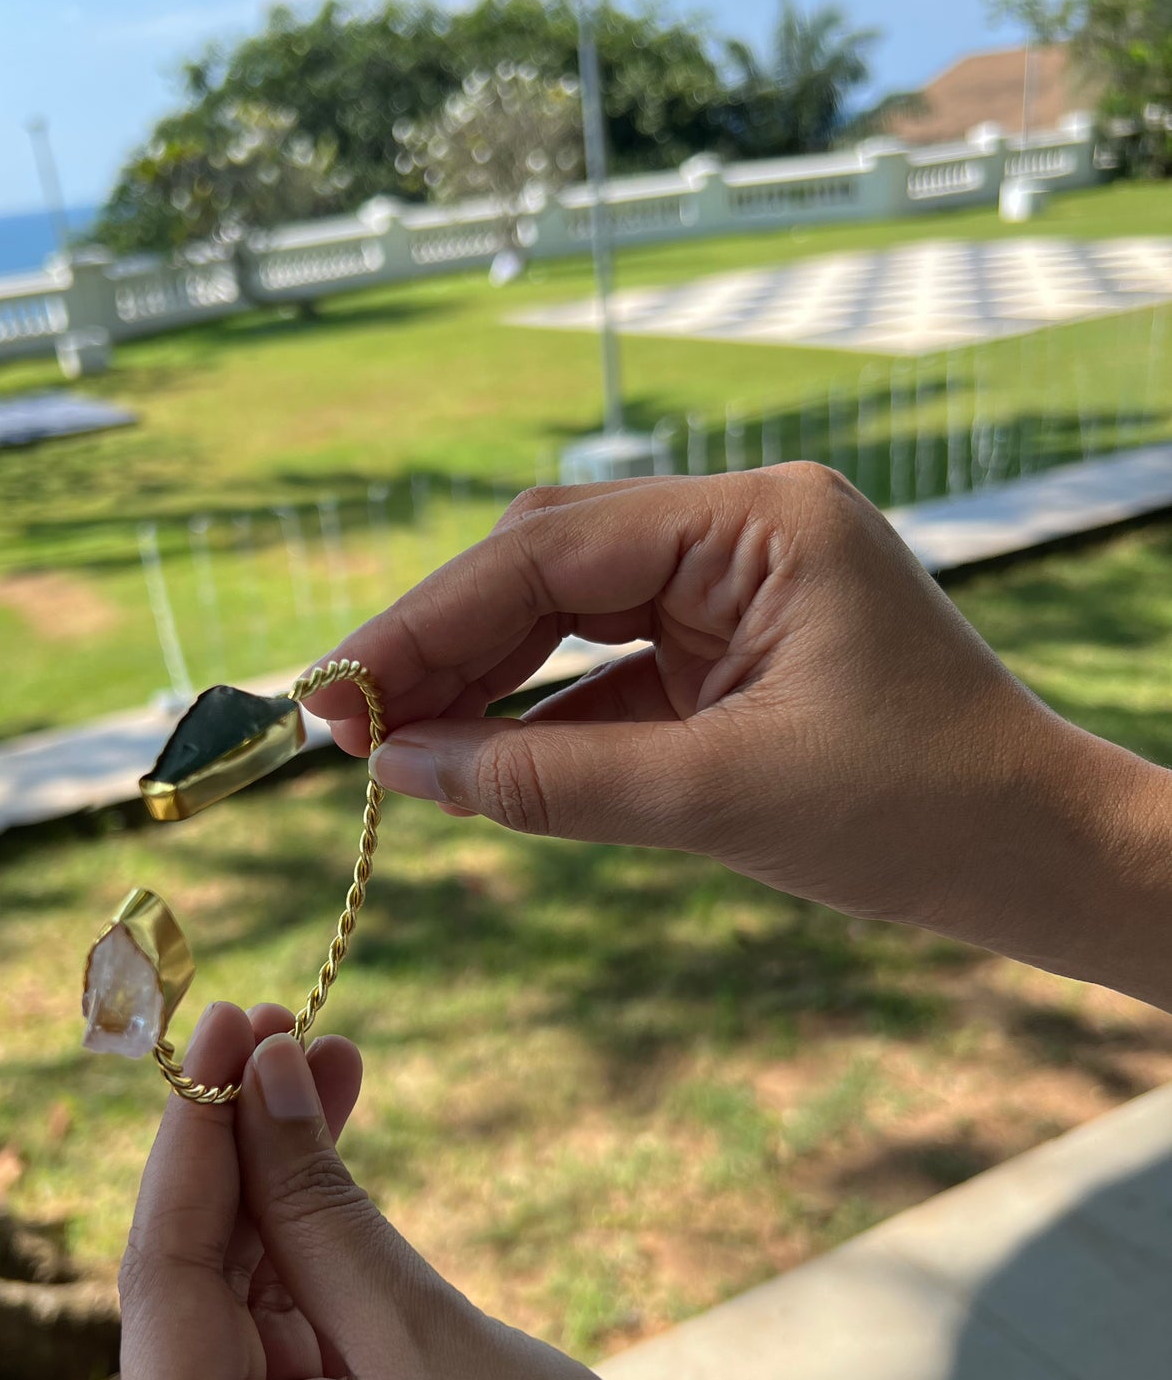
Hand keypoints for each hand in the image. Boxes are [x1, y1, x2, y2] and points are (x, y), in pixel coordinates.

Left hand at [120, 1001, 973, 1379]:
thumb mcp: (434, 1347)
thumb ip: (326, 1211)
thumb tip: (261, 1079)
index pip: (163, 1290)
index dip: (197, 1140)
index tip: (230, 1020)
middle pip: (203, 1304)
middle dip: (249, 1161)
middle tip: (287, 1029)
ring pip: (256, 1327)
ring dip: (291, 1205)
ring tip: (328, 1072)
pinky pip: (303, 1373)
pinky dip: (326, 1276)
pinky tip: (340, 1176)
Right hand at [310, 466, 1171, 1010]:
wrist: (1043, 860)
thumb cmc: (924, 814)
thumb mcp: (719, 797)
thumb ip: (548, 782)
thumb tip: (400, 772)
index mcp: (759, 519)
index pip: (550, 552)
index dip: (428, 623)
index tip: (334, 692)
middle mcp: (741, 531)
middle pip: (545, 568)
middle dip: (440, 645)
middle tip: (335, 721)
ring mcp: (737, 590)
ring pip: (567, 617)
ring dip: (479, 681)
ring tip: (383, 744)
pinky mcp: (733, 652)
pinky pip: (608, 673)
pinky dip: (539, 719)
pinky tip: (470, 760)